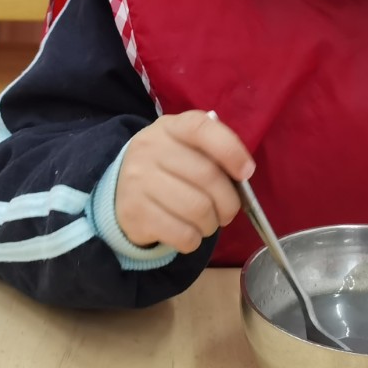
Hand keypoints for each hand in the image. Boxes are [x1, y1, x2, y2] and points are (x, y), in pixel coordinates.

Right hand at [114, 111, 252, 252]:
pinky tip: (189, 234)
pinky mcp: (134, 213)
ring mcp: (139, 181)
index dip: (231, 151)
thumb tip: (244, 174)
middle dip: (229, 201)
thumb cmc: (169, 167)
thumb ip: (214, 153)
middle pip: (207, 176)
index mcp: (171, 127)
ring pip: (197, 209)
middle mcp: (151, 149)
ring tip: (207, 222)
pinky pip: (182, 234)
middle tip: (228, 211)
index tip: (246, 172)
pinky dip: (194, 240)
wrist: (121, 190)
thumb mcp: (186, 147)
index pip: (203, 129)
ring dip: (212, 223)